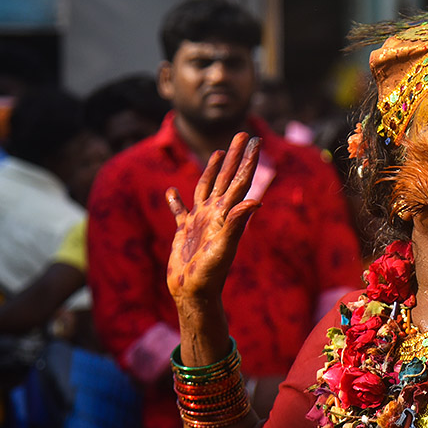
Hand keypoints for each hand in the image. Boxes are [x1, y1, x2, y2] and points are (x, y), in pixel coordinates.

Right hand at [166, 133, 261, 303]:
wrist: (194, 293)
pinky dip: (175, 201)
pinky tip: (172, 192)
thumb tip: (255, 202)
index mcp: (225, 214)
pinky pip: (179, 211)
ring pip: (206, 188)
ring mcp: (200, 222)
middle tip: (243, 133)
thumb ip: (236, 223)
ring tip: (217, 152)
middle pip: (226, 177)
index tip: (255, 139)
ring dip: (212, 170)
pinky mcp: (184, 232)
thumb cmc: (210, 273)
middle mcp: (215, 214)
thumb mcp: (223, 247)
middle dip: (234, 156)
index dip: (247, 159)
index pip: (239, 181)